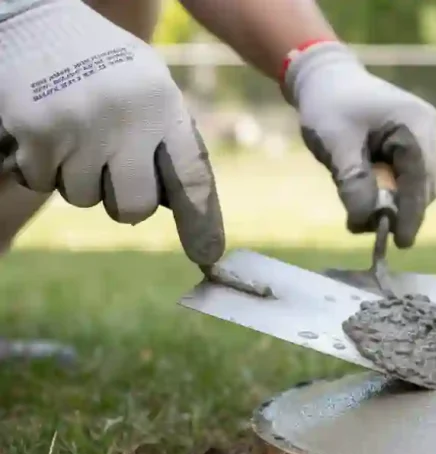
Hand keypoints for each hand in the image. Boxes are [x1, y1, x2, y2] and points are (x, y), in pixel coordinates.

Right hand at [0, 0, 224, 266]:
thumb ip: (170, 142)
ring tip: (78, 132)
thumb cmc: (107, 69)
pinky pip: (45, 183)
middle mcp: (126, 118)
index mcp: (164, 105)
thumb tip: (179, 210)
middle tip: (114, 171)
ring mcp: (79, 126)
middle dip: (126, 202)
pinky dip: (45, 166)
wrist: (38, 25)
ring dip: (80, 178)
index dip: (202, 224)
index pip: (192, 178)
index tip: (209, 257)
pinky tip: (49, 129)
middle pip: (135, 207)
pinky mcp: (36, 133)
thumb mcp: (152, 91)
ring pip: (86, 198)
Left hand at [283, 41, 435, 248]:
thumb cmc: (329, 104)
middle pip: (424, 186)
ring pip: (417, 185)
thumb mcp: (336, 143)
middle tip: (371, 227)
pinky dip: (390, 192)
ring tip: (363, 212)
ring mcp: (421, 138)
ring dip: (394, 203)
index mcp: (414, 125)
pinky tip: (367, 195)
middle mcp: (426, 132)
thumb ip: (352, 182)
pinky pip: (407, 178)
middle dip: (401, 210)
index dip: (411, 213)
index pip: (419, 179)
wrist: (324, 77)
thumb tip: (365, 221)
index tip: (401, 242)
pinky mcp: (411, 145)